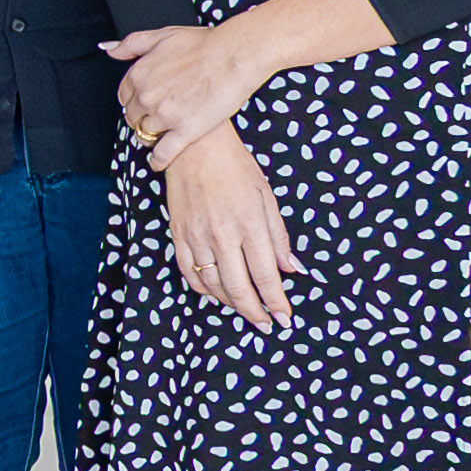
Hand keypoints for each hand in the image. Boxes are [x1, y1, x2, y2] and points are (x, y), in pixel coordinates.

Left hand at [102, 18, 271, 164]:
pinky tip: (159, 162)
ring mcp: (164, 115)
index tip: (144, 103)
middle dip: (142, 118)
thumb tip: (110, 49)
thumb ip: (132, 44)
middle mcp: (146, 96)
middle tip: (156, 118)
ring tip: (163, 134)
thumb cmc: (204, 44)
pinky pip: (163, 153)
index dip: (134, 100)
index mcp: (139, 75)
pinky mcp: (185, 131)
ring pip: (146, 134)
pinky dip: (158, 160)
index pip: (124, 96)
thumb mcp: (162, 36)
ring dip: (151, 136)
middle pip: (133, 117)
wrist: (235, 55)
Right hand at [158, 125, 295, 331]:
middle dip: (254, 311)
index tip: (284, 318)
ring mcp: (197, 236)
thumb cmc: (236, 166)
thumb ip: (278, 236)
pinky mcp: (179, 234)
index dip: (276, 301)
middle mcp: (222, 235)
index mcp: (249, 224)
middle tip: (265, 324)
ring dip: (230, 303)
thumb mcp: (267, 196)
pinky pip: (188, 272)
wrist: (195, 146)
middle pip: (239, 287)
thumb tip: (291, 268)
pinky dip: (202, 289)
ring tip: (244, 310)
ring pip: (212, 284)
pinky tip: (215, 294)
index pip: (265, 275)